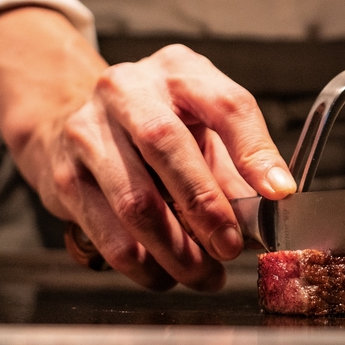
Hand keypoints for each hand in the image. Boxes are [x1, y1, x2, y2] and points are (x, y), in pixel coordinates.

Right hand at [0, 7, 295, 291]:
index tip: (278, 193)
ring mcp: (88, 129)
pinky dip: (141, 264)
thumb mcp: (200, 127)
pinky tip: (162, 274)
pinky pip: (106, 231)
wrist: (69, 121)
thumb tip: (266, 215)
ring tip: (203, 273)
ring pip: (134, 198)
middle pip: (167, 144)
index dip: (255, 151)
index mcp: (178, 70)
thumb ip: (234, 165)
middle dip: (206, 207)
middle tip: (230, 248)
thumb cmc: (152, 128)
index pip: (225, 103)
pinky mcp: (65, 175)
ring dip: (175, 248)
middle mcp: (128, 89)